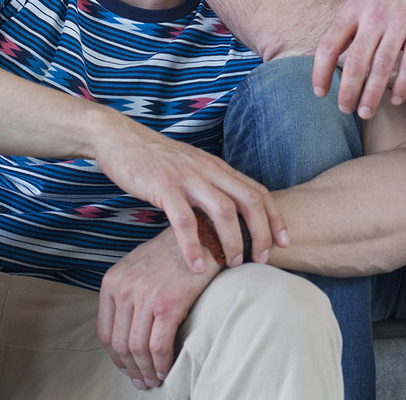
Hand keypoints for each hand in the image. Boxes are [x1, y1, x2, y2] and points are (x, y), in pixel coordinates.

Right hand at [96, 121, 286, 273]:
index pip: (258, 191)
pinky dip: (193, 245)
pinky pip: (184, 220)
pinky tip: (195, 266)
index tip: (284, 241)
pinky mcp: (164, 186)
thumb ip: (210, 188)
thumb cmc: (156, 160)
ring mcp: (188, 177)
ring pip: (223, 211)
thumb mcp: (192, 170)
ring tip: (232, 264)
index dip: (275, 217)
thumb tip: (227, 217)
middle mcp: (209, 170)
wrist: (121, 138)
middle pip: (249, 201)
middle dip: (262, 232)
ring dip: (232, 241)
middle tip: (262, 259)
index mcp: (218, 168)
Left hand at [98, 228, 217, 389]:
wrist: (199, 236)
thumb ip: (122, 293)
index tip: (125, 366)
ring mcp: (145, 297)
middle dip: (129, 368)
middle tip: (140, 380)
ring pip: (138, 348)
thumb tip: (109, 326)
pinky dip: (161, 363)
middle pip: (120, 343)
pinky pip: (159, 345)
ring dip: (145, 370)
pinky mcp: (168, 304)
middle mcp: (124, 289)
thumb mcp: (136, 266)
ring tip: (153, 379)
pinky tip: (166, 369)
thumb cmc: (170, 253)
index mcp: (112, 281)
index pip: (104, 331)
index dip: (114, 356)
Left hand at [312, 0, 405, 117]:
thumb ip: (350, 23)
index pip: (329, 44)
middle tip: (344, 110)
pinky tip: (396, 99)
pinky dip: (403, 84)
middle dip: (348, 90)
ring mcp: (400, 22)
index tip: (319, 92)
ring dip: (372, 94)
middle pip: (355, 61)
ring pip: (382, 66)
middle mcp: (374, 15)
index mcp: (354, 7)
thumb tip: (332, 56)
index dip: (321, 71)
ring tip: (365, 112)